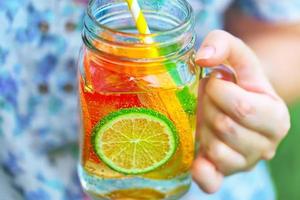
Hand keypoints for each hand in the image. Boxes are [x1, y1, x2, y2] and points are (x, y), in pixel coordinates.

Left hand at [192, 30, 289, 192]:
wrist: (237, 103)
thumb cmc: (238, 81)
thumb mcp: (238, 56)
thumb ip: (223, 44)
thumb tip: (202, 57)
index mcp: (275, 117)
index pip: (241, 107)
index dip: (217, 91)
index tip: (214, 83)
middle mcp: (265, 145)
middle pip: (226, 128)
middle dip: (207, 108)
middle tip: (207, 100)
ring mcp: (244, 163)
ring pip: (216, 151)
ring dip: (203, 129)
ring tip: (207, 117)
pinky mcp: (223, 174)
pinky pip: (212, 182)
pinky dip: (203, 173)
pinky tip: (197, 160)